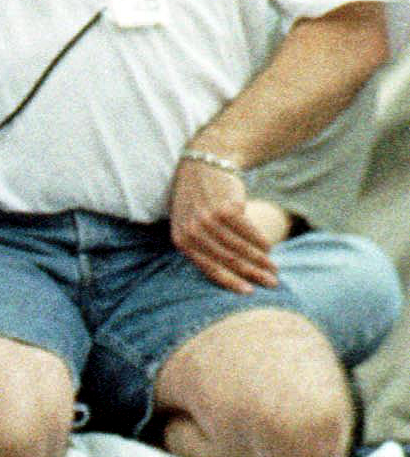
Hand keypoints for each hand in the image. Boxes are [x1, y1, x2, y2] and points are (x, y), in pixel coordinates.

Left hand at [169, 157, 278, 293]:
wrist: (204, 162)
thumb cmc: (197, 199)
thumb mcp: (187, 223)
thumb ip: (200, 248)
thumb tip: (229, 278)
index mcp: (181, 239)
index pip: (208, 268)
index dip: (231, 282)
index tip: (249, 293)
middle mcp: (193, 230)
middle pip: (228, 260)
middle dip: (253, 275)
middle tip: (271, 284)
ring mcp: (209, 218)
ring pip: (241, 248)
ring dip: (261, 261)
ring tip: (274, 270)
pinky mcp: (227, 207)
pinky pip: (249, 232)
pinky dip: (262, 242)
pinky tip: (270, 249)